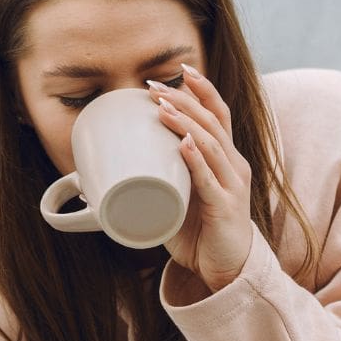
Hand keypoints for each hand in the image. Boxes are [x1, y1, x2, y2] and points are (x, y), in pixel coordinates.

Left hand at [148, 63, 253, 292]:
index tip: (179, 70)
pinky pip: (210, 179)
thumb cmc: (202, 233)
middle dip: (184, 100)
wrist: (228, 270)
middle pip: (213, 121)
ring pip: (210, 144)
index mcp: (226, 159)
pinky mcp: (226, 208)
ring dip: (184, 122)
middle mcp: (234, 166)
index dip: (203, 90)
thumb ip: (157, 181)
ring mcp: (232, 185)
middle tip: (154, 87)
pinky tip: (183, 144)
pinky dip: (195, 159)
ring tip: (161, 108)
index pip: (219, 115)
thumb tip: (105, 174)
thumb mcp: (180, 198)